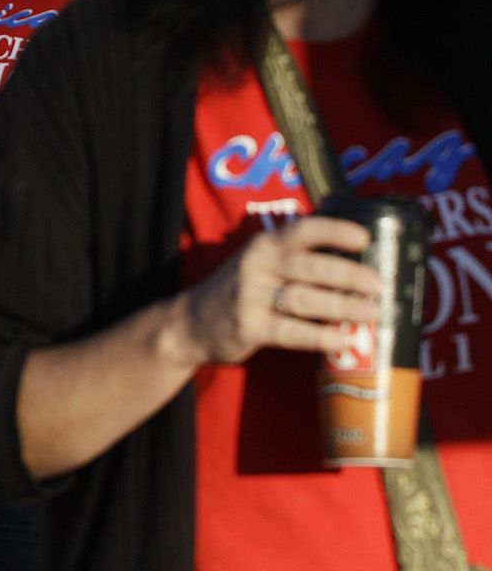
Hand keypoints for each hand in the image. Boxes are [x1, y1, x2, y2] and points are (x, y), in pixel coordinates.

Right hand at [172, 216, 381, 367]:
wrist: (192, 322)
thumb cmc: (241, 290)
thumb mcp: (261, 263)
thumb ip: (297, 260)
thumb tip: (360, 266)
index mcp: (265, 244)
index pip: (302, 230)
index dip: (334, 231)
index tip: (365, 238)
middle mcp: (257, 265)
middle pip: (309, 267)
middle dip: (348, 275)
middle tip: (379, 284)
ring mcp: (251, 297)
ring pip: (304, 299)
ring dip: (342, 307)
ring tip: (370, 313)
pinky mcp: (250, 327)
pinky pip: (292, 332)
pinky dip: (320, 336)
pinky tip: (343, 340)